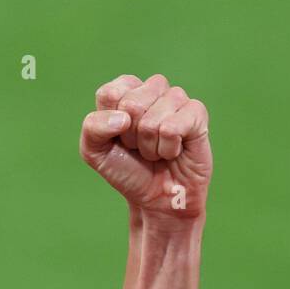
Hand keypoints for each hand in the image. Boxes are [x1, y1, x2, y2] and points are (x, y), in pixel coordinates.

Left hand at [80, 74, 211, 219]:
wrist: (156, 199)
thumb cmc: (127, 170)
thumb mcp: (95, 152)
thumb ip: (93, 128)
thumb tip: (124, 118)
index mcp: (126, 91)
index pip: (110, 94)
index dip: (110, 125)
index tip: (118, 138)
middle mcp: (152, 89)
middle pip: (131, 104)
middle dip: (131, 137)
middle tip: (139, 148)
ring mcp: (176, 98)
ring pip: (152, 120)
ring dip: (150, 147)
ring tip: (156, 151)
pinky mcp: (196, 113)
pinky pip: (172, 129)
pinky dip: (168, 149)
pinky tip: (173, 152)